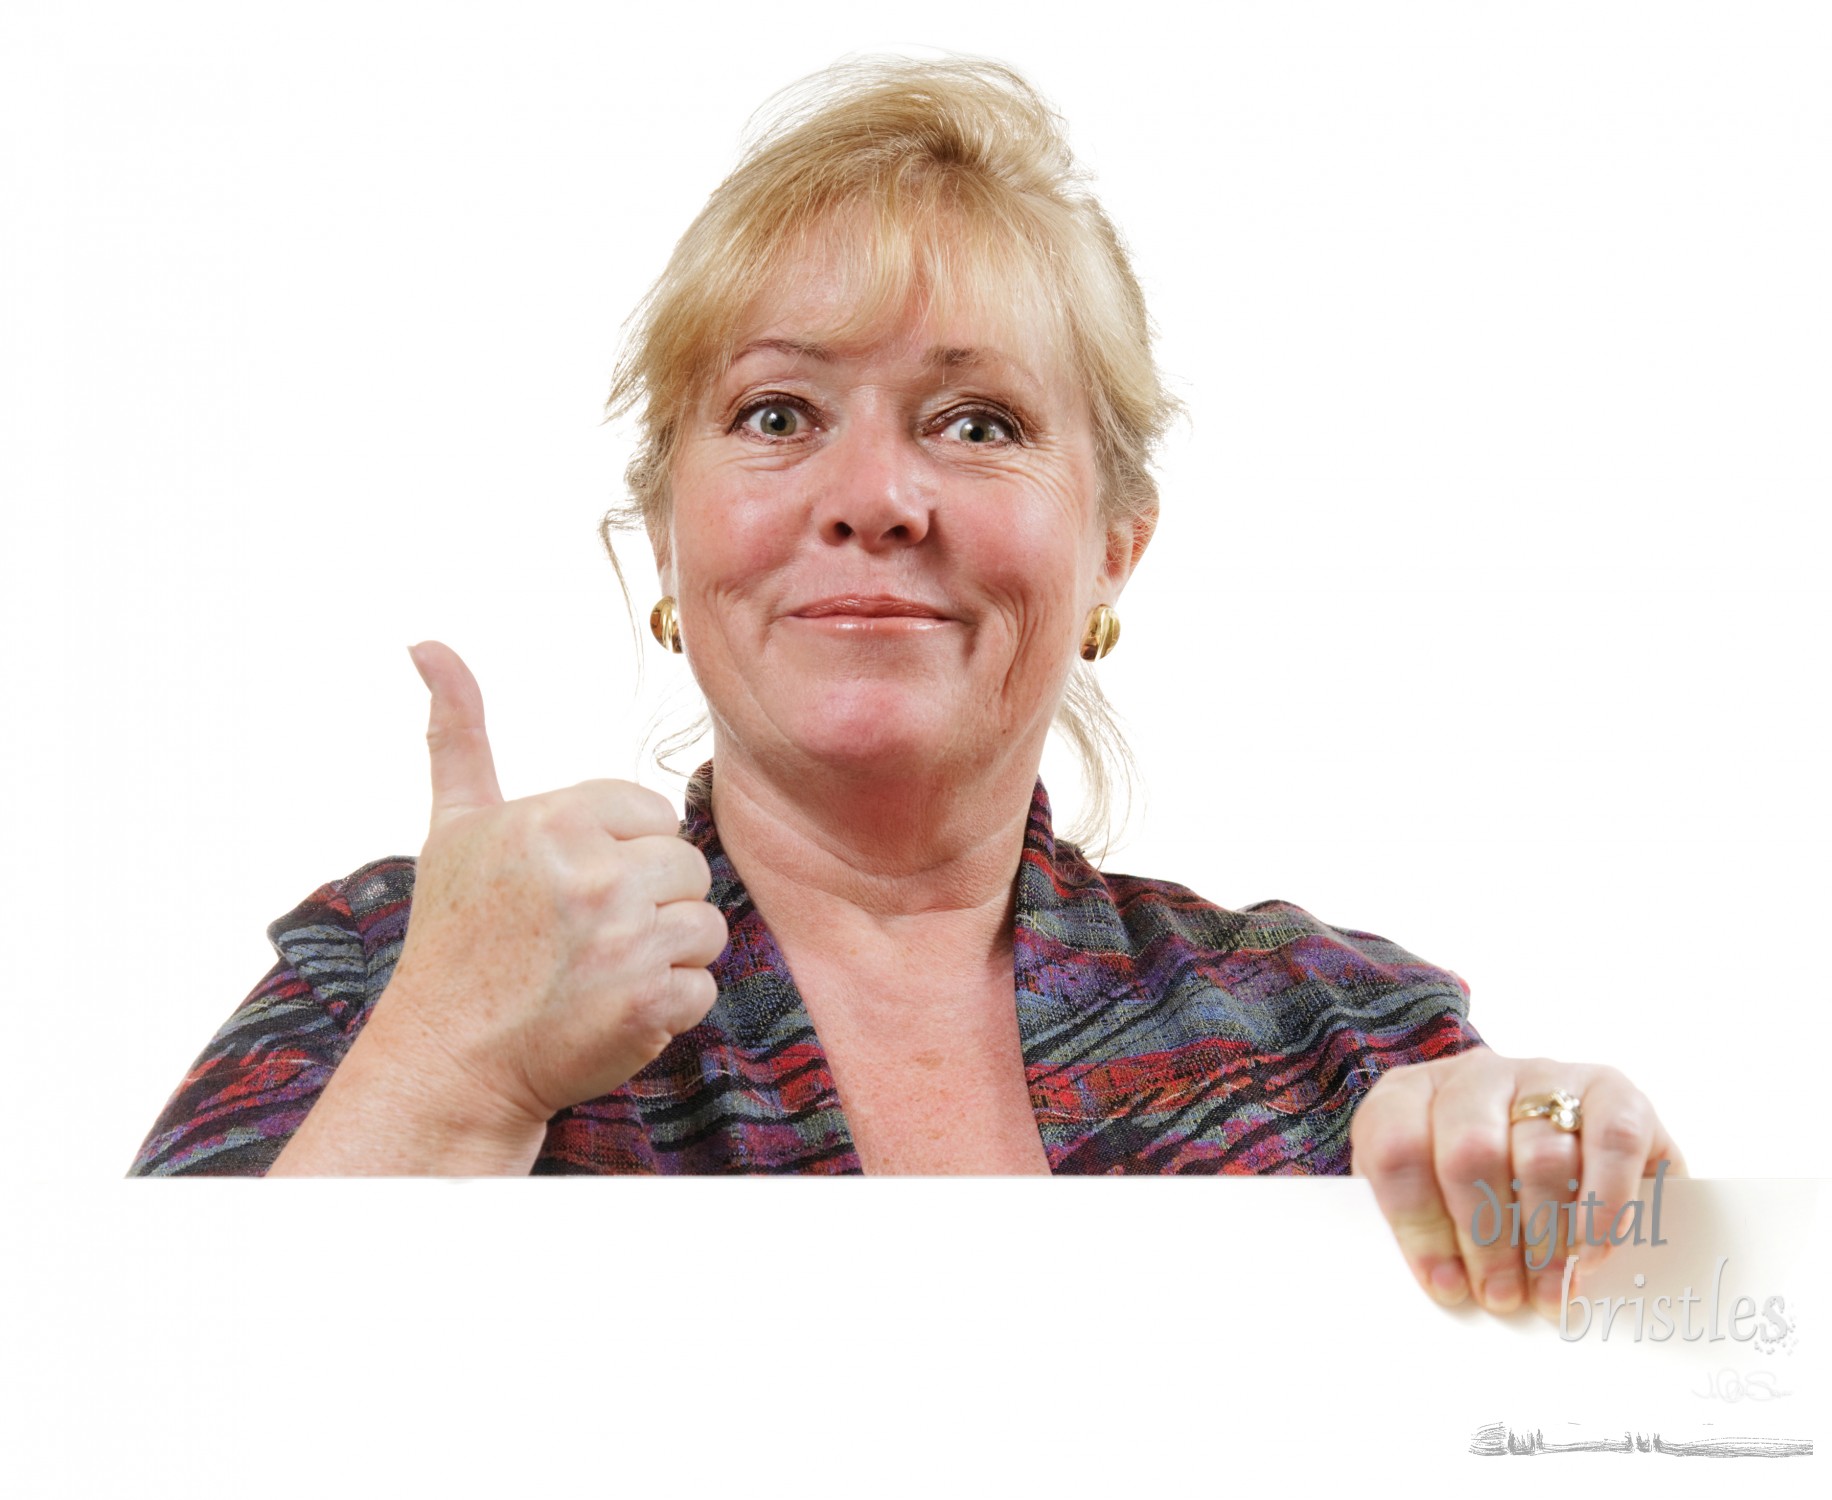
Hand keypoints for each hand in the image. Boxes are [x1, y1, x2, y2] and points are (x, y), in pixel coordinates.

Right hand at [370, 640, 728, 1138]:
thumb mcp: (454, 828)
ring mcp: (623, 941)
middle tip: (586, 939)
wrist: (447, 1062)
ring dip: (664, 957)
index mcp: (554, 820)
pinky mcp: (646, 1004)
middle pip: (688, 868)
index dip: (623, 855)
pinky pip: (702, 988)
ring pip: (705, 927)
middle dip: (649, 904)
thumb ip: (459, 734)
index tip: (571, 892)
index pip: (654, 815)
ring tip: (600, 974)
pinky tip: (611, 1012)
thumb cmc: (455, 940)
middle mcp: (591, 873)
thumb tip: (426, 643)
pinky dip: (667, 1009)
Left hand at [1350, 1049, 1684, 1316]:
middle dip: (1487, 1238)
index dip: (1419, 1223)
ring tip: (1549, 1289)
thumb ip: (1428, 1231)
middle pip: (1471, 1152)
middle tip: (1502, 1296)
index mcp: (1410, 1096)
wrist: (1565, 1136)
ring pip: (1543, 1156)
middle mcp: (1475, 1076)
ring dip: (1547, 1238)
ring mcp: (1543, 1076)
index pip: (1397, 1148)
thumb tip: (1450, 1288)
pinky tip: (1595, 1249)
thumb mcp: (1434, 1198)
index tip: (1445, 1284)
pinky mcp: (1610, 1089)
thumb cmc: (1479, 1185)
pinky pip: (1613, 1141)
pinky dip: (1607, 1204)